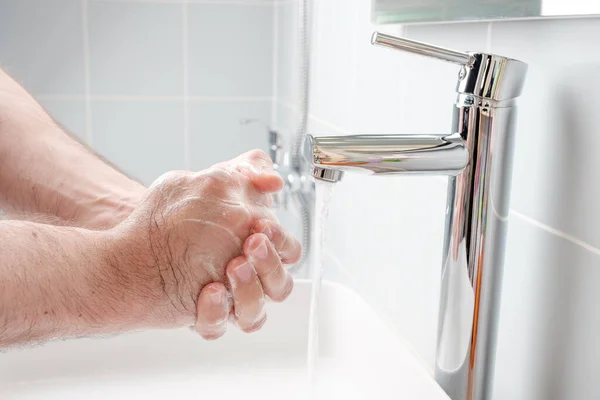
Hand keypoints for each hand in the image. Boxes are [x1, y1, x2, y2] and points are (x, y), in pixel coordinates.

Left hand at [110, 150, 300, 337]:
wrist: (138, 237)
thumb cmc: (179, 211)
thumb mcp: (212, 181)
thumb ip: (249, 172)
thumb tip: (273, 180)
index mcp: (258, 247)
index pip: (289, 252)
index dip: (282, 243)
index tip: (263, 226)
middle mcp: (248, 276)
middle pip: (280, 286)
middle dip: (269, 266)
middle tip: (250, 245)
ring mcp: (228, 300)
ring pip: (255, 314)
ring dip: (249, 290)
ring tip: (231, 267)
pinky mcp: (204, 316)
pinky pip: (218, 327)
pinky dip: (216, 312)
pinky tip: (208, 291)